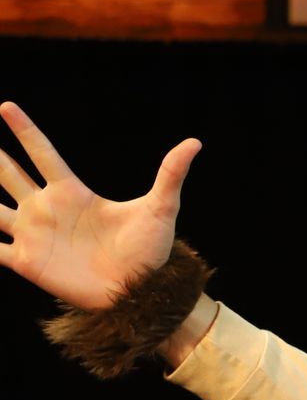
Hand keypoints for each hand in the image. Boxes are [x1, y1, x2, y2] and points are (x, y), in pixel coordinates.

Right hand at [0, 101, 199, 309]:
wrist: (139, 293)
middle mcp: (46, 209)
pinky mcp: (25, 262)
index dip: (24, 130)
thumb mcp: (161, 208)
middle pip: (8, 174)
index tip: (6, 106)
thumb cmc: (151, 251)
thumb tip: (194, 142)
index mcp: (73, 192)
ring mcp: (33, 234)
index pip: (41, 153)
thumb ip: (170, 174)